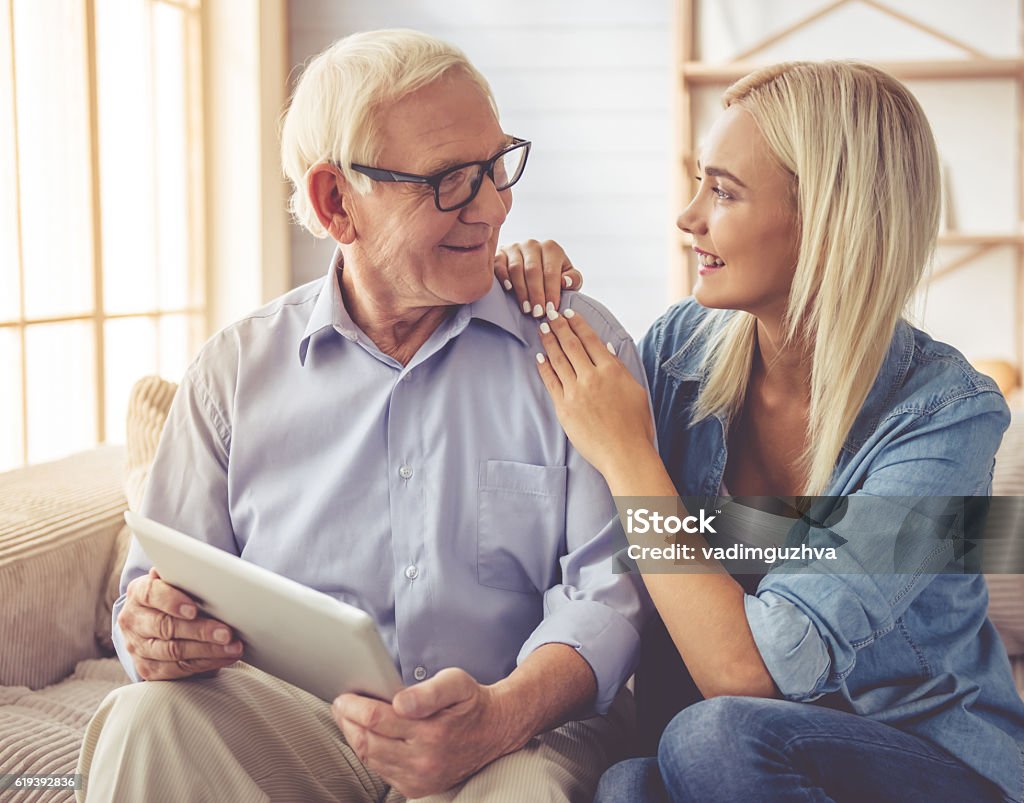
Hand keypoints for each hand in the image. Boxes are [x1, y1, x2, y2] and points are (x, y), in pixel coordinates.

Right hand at [118, 567, 243, 679]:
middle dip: (200, 630)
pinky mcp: (147, 669)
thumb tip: (195, 566)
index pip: (152, 594)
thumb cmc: (171, 595)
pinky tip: (225, 657)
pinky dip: (206, 663)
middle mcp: (133, 620)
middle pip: (167, 627)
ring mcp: (137, 647)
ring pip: (175, 651)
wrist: (151, 621)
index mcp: (138, 593)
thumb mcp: (173, 581)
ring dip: (208, 650)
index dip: (172, 601)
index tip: (194, 609)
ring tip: (233, 646)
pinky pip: (179, 669)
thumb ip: (181, 576)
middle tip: (227, 633)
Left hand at [332, 668, 512, 797]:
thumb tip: (399, 702)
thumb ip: (428, 691)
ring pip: (372, 760)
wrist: (495, 731)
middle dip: (348, 723)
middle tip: (340, 706)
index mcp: (432, 732)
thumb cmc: (471, 702)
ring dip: (355, 739)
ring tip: (349, 720)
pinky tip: (369, 738)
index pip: (377, 720)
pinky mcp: (418, 787)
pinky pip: (382, 772)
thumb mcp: (456, 682)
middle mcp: (424, 760)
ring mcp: (420, 778)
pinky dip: (371, 754)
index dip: (354, 708)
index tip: (343, 697)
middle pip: (368, 743)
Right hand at [495, 239, 581, 316]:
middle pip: (533, 271)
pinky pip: (499, 264)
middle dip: (536, 294)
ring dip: (521, 291)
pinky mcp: (500, 253)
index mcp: (551, 248)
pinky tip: (508, 289)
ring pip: (516, 269)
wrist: (535, 268)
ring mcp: (515, 248)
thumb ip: (573, 279)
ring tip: (526, 309)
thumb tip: (565, 282)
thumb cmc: (554, 276)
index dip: (551, 291)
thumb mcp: (569, 277)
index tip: (551, 309)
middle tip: (538, 313)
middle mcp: (532, 245)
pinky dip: (503, 276)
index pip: (551, 271)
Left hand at [536, 310, 655, 477]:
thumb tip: (606, 349)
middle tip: (549, 314)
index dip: (577, 324)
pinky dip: (544, 367)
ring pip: (558, 360)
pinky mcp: (564, 407)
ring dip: (549, 341)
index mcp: (611, 370)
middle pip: (571, 345)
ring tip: (542, 329)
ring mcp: (575, 392)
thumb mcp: (635, 390)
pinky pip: (551, 382)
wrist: (624, 453)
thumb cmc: (635, 425)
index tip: (569, 313)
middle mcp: (592, 377)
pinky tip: (540, 357)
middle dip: (558, 326)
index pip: (590, 339)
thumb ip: (619, 368)